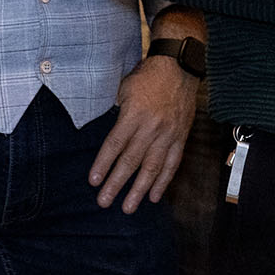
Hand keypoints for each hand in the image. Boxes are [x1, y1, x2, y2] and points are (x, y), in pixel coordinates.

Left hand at [90, 52, 198, 212]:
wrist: (179, 67)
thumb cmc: (147, 77)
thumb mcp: (125, 89)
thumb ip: (118, 115)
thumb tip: (109, 138)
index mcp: (135, 114)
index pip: (115, 144)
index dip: (103, 164)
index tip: (93, 181)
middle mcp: (152, 126)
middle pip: (131, 160)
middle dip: (116, 183)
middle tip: (104, 202)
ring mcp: (168, 133)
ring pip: (152, 167)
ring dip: (139, 190)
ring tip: (128, 207)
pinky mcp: (180, 136)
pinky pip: (172, 163)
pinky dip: (163, 181)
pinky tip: (154, 196)